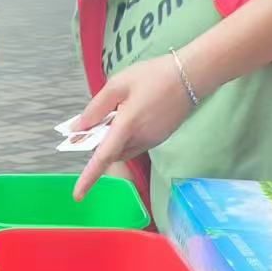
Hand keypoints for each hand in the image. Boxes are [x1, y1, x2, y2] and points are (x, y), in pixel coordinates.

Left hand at [72, 54, 195, 197]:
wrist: (194, 74)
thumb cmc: (155, 75)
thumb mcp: (118, 85)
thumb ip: (96, 108)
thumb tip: (78, 127)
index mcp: (127, 126)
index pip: (103, 158)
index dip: (89, 178)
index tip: (78, 196)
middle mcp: (140, 139)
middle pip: (111, 152)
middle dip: (99, 144)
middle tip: (93, 122)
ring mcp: (152, 140)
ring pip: (123, 149)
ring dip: (113, 140)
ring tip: (116, 113)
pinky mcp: (160, 138)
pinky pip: (135, 144)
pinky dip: (126, 137)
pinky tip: (130, 115)